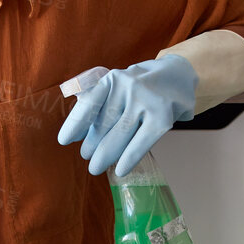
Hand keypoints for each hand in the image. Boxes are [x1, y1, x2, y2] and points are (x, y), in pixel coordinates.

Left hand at [57, 55, 197, 177]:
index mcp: (113, 79)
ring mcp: (146, 101)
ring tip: (96, 166)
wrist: (180, 74)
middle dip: (92, 144)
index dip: (75, 124)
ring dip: (105, 155)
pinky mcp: (162, 116)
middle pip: (104, 124)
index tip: (64, 141)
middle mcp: (127, 87)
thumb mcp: (120, 84)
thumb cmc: (142, 85)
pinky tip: (121, 170)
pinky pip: (140, 142)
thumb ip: (102, 101)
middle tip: (86, 156)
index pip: (88, 104)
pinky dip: (129, 158)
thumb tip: (80, 132)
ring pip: (120, 135)